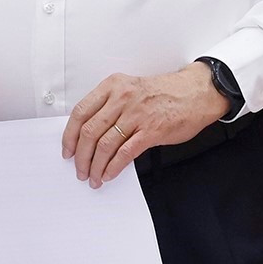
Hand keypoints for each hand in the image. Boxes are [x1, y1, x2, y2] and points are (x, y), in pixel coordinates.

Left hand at [60, 63, 227, 187]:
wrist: (195, 92)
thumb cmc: (163, 92)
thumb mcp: (130, 88)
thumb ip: (110, 105)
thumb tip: (91, 133)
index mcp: (112, 86)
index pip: (80, 112)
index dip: (70, 135)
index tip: (67, 150)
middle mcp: (121, 98)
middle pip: (89, 131)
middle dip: (81, 156)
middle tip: (79, 169)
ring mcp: (136, 114)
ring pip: (105, 144)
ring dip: (95, 166)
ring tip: (93, 177)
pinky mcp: (151, 130)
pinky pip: (125, 152)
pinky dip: (113, 167)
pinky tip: (108, 174)